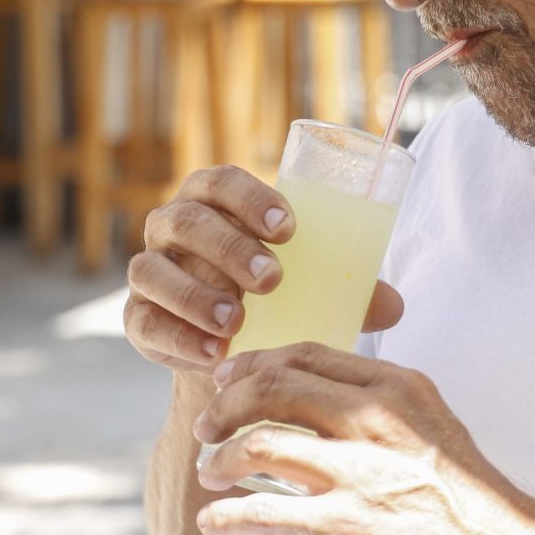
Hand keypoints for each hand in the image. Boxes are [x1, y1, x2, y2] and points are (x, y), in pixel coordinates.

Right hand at [125, 167, 403, 375]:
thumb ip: (351, 290)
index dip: (249, 198)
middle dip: (228, 247)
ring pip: (154, 269)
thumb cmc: (276, 297)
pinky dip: (177, 336)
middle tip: (271, 280)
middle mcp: (173, 227)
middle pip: (187, 221)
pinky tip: (212, 353)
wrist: (230, 350)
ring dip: (194, 293)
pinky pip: (145, 320)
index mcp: (213, 201)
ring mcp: (150, 271)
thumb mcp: (312, 285)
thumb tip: (396, 305)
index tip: (290, 228)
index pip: (220, 182)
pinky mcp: (138, 317)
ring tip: (236, 321)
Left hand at [192, 342, 534, 534]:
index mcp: (396, 387)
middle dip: (225, 404)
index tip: (229, 380)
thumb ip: (384, 408)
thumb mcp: (433, 425)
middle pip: (272, 387)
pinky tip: (214, 523)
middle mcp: (373, 418)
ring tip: (210, 473)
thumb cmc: (471, 501)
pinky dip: (226, 516)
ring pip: (256, 442)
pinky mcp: (343, 526)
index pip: (307, 355)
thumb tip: (327, 402)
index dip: (256, 363)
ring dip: (219, 458)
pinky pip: (261, 511)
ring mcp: (357, 471)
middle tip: (206, 425)